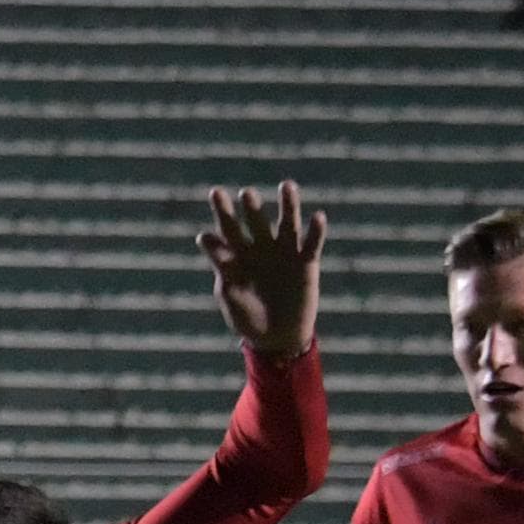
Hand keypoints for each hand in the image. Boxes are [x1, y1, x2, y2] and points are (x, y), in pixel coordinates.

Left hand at [198, 178, 325, 361]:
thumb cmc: (247, 318)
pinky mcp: (306, 263)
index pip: (228, 227)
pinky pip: (312, 244)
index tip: (217, 193)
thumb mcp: (231, 295)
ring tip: (287, 185)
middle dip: (252, 206)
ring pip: (287, 223)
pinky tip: (318, 217)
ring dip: (288, 205)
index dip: (223, 210)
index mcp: (238, 254)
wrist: (277, 338)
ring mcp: (285, 253)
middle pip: (256, 220)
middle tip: (247, 193)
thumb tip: (205, 237)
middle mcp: (261, 247)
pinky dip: (316, 231)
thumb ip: (222, 268)